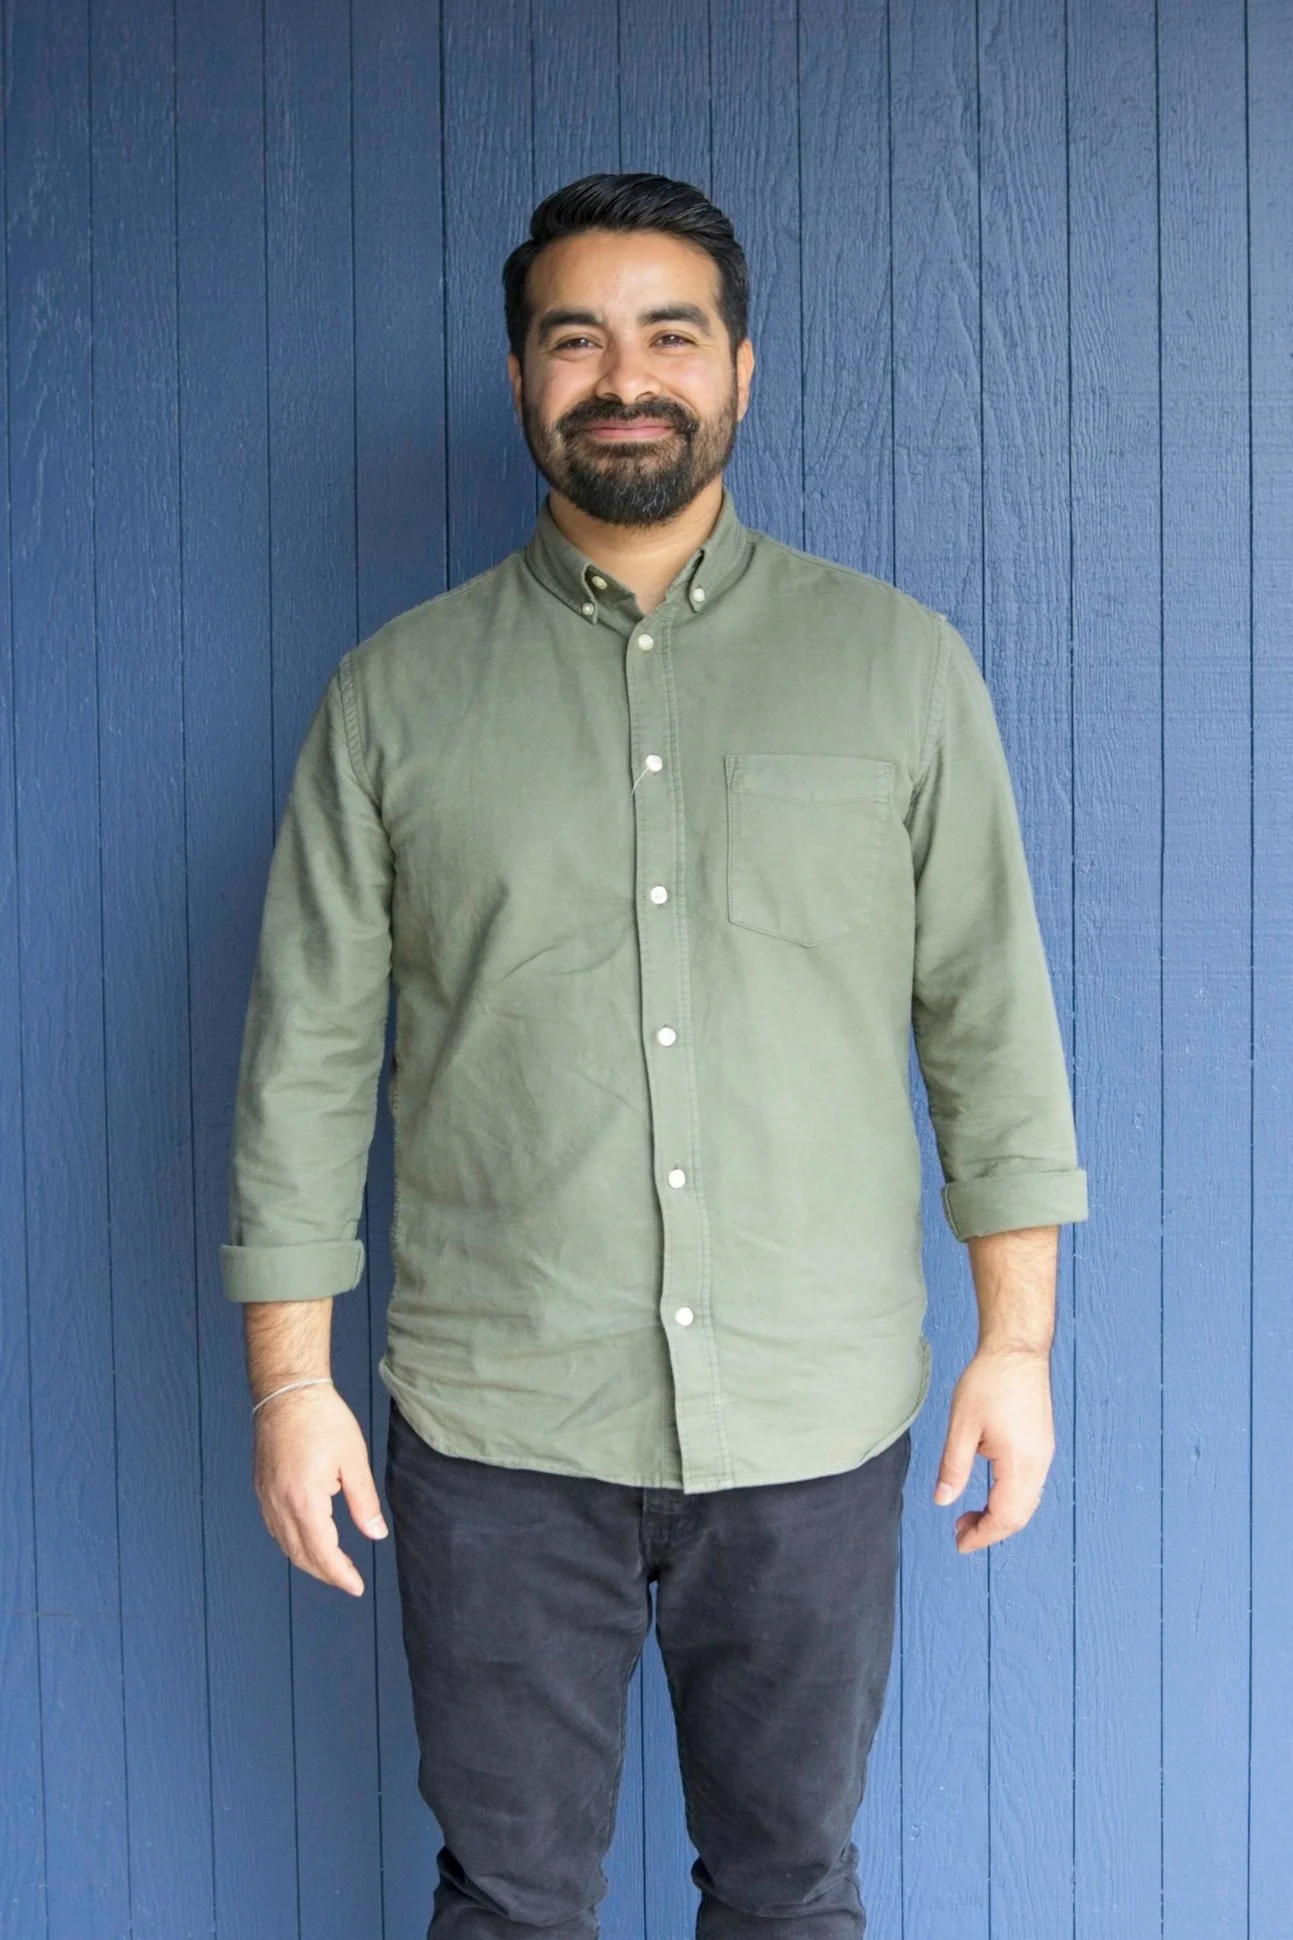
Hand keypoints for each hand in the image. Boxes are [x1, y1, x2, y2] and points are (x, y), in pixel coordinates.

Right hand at [252, 1383, 388, 1595]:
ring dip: (308, 1561)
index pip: (322, 1552)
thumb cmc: (322, 1419)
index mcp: (304, 1499)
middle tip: (349, 1580)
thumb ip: (364, 1501)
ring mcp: (266, 1498)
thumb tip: (376, 1534)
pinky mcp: (261, 1489)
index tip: (357, 1587)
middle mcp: (279, 1505)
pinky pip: (275, 1529)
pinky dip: (292, 1543)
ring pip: (285, 1545)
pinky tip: (308, 1541)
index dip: (341, 1574)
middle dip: (326, 1573)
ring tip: (332, 1566)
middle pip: (301, 1555)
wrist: (287, 1392)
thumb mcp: (352, 1459)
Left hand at [932, 1344, 1053, 1553]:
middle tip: (959, 1531)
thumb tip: (943, 1501)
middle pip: (1019, 1516)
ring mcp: (1044, 1455)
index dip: (982, 1536)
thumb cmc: (989, 1381)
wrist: (1016, 1350)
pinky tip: (989, 1492)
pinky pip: (1030, 1486)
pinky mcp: (1042, 1445)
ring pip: (1027, 1503)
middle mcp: (1039, 1464)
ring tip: (970, 1515)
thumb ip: (954, 1467)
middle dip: (990, 1531)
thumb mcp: (962, 1425)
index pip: (1005, 1517)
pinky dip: (1010, 1500)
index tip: (959, 1543)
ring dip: (1000, 1516)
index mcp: (1020, 1463)